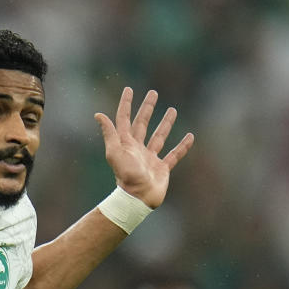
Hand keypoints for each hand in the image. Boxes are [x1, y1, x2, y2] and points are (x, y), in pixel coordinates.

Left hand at [95, 88, 193, 207]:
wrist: (138, 199)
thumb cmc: (125, 176)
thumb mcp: (114, 152)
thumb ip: (109, 133)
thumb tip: (98, 114)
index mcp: (125, 143)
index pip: (125, 119)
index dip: (126, 104)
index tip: (129, 89)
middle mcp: (137, 148)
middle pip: (142, 123)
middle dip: (147, 108)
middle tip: (153, 93)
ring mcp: (150, 158)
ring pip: (159, 136)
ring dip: (165, 123)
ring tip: (173, 109)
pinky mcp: (162, 168)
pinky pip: (174, 154)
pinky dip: (182, 146)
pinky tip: (190, 136)